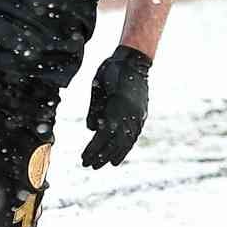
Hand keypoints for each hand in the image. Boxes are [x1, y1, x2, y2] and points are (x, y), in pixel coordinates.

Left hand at [82, 46, 151, 167]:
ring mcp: (138, 115)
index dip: (94, 148)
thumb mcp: (97, 87)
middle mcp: (130, 114)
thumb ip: (94, 110)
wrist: (134, 60)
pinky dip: (127, 146)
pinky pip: (134, 135)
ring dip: (116, 154)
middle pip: (115, 142)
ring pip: (127, 141)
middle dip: (102, 155)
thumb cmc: (111, 71)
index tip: (84, 158)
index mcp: (117, 107)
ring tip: (107, 164)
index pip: (103, 135)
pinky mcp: (142, 114)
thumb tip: (91, 130)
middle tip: (90, 165)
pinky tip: (120, 153)